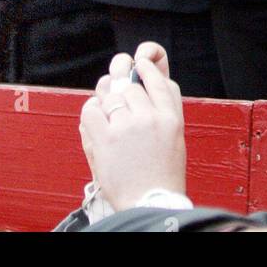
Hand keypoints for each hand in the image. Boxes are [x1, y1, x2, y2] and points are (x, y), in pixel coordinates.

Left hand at [79, 44, 186, 211]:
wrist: (149, 203)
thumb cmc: (162, 174)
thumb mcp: (176, 136)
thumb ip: (165, 106)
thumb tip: (145, 78)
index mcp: (170, 116)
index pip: (156, 77)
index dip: (146, 65)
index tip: (138, 63)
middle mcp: (150, 117)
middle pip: (130, 86)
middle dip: (122, 89)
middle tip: (117, 95)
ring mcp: (127, 126)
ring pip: (111, 95)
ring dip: (106, 100)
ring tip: (107, 112)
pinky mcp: (106, 138)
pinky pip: (91, 109)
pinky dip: (90, 111)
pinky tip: (96, 119)